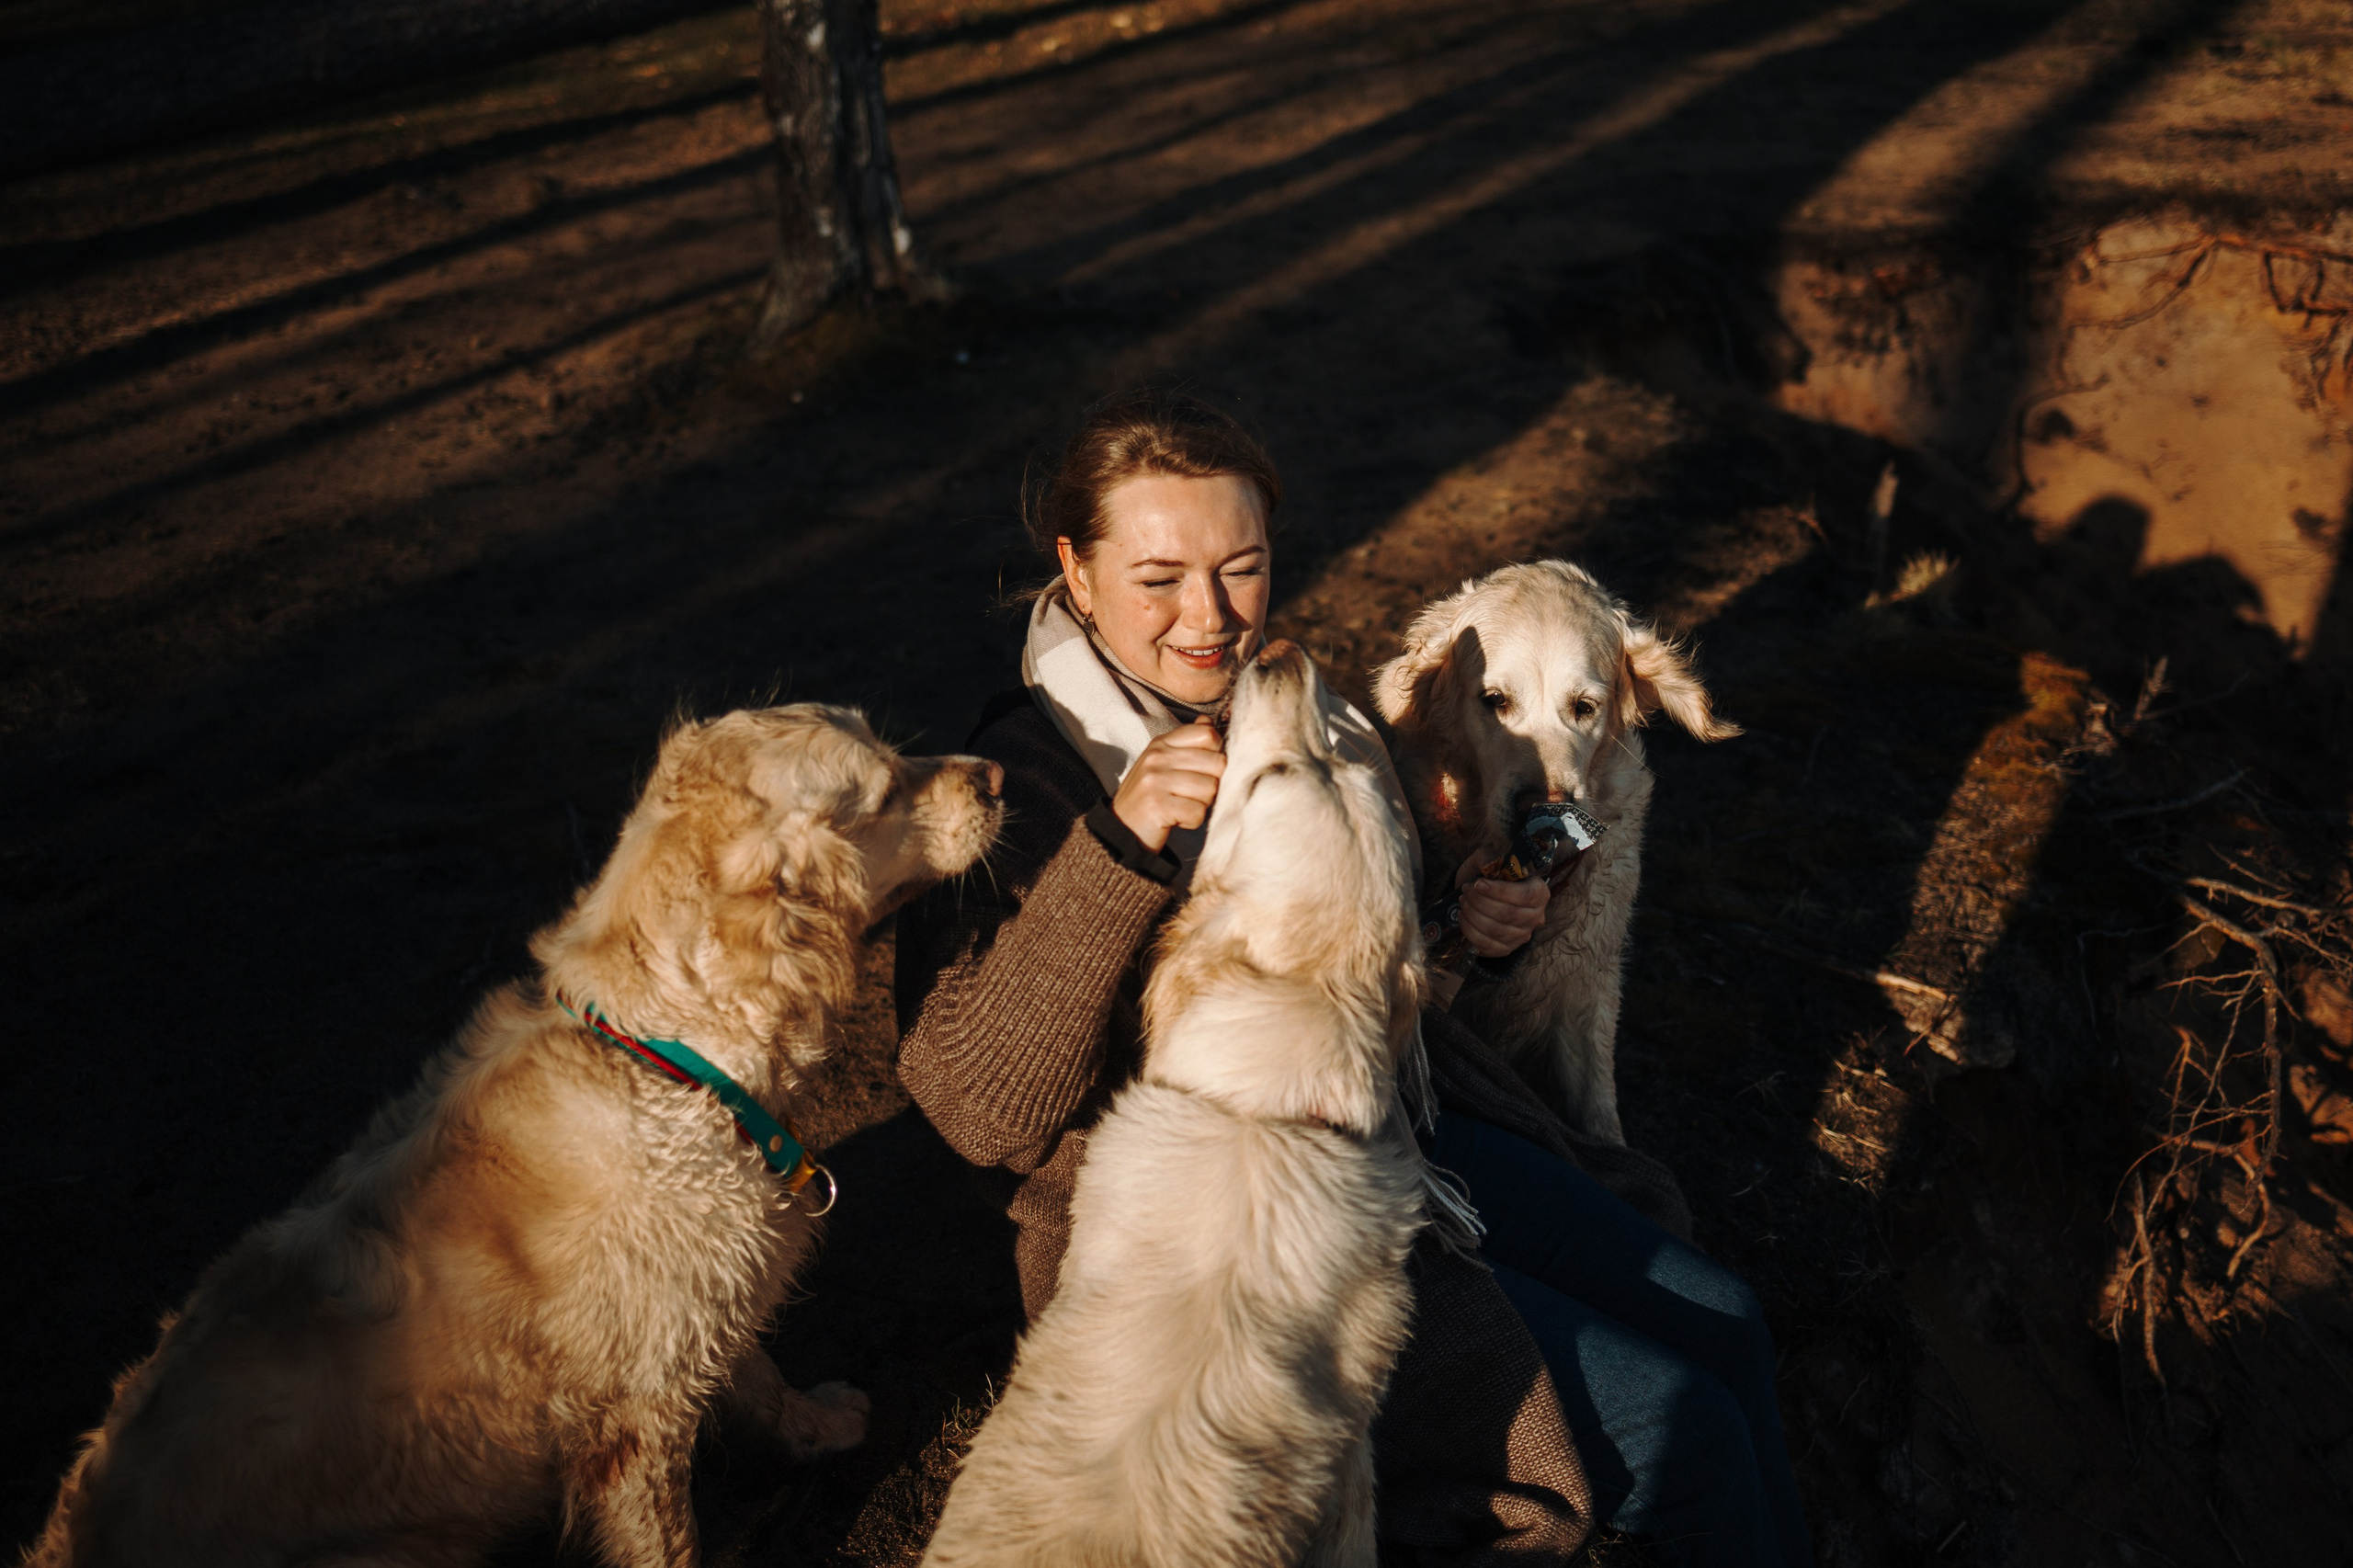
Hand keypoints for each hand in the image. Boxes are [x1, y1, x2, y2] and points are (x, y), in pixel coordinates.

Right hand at [1112, 718, 1225, 852]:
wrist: (1119, 828)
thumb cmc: (1149, 795)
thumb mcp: (1163, 762)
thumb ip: (1187, 742)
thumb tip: (1210, 721)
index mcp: (1161, 743)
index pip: (1208, 734)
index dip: (1215, 755)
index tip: (1202, 770)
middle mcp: (1157, 757)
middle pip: (1217, 763)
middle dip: (1212, 784)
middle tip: (1191, 794)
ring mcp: (1155, 780)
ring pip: (1210, 789)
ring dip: (1202, 805)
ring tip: (1181, 806)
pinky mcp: (1157, 806)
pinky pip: (1198, 813)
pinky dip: (1191, 821)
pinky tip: (1175, 819)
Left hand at [1452, 848, 1550, 957]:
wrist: (1478, 894)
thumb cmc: (1486, 876)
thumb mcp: (1486, 859)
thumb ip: (1488, 857)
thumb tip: (1489, 865)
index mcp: (1539, 891)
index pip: (1525, 896)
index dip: (1499, 891)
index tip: (1477, 884)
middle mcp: (1536, 916)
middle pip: (1508, 915)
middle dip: (1480, 903)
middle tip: (1465, 892)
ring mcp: (1522, 935)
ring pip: (1497, 931)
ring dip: (1474, 916)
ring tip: (1463, 902)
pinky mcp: (1506, 949)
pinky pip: (1488, 946)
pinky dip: (1470, 932)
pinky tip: (1463, 918)